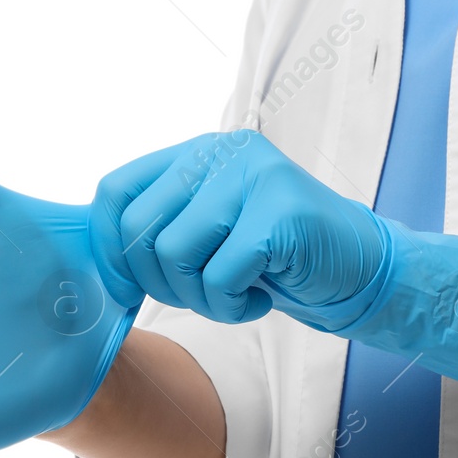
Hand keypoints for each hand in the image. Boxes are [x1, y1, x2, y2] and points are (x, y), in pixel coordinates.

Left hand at [92, 129, 457, 393]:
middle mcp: (223, 152)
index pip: (115, 190)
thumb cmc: (278, 260)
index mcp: (198, 153)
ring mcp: (254, 177)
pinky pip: (220, 275)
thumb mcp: (211, 232)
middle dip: (161, 283)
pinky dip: (233, 305)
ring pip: (174, 254)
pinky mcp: (280, 212)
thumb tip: (96, 263)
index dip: (109, 247)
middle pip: (140, 229)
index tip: (127, 287)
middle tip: (204, 293)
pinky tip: (262, 296)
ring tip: (236, 293)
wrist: (361, 271)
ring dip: (200, 297)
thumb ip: (163, 226)